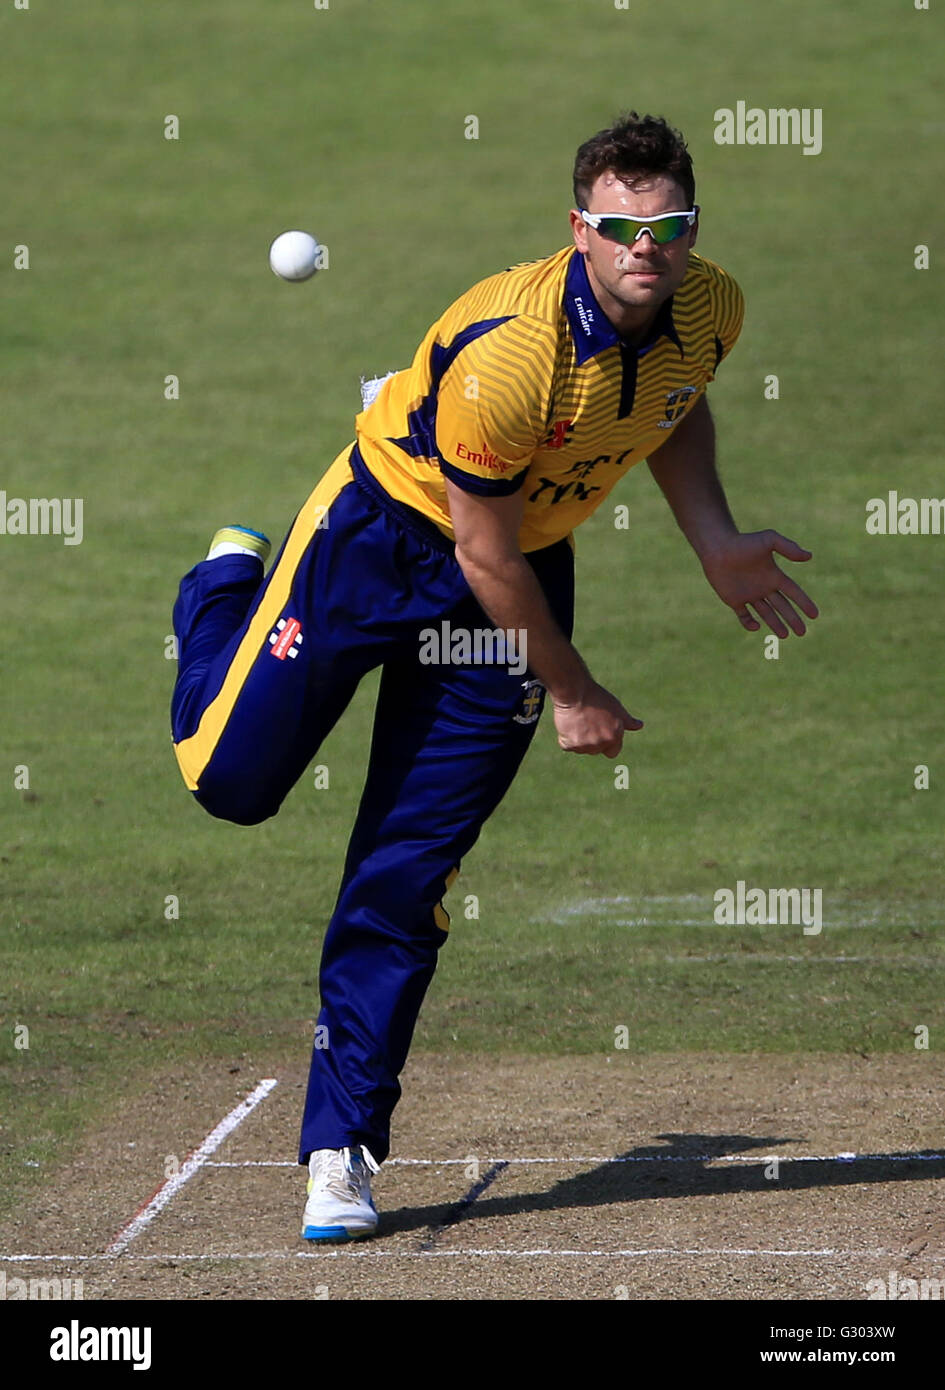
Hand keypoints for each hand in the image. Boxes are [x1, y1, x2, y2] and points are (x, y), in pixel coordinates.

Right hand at [552, 681, 642, 756]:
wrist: (574, 691)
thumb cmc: (597, 697)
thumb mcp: (616, 708)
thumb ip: (628, 721)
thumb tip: (639, 725)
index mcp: (614, 737)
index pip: (613, 752)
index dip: (607, 742)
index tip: (600, 730)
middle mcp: (601, 743)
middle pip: (596, 751)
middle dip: (592, 741)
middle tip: (588, 722)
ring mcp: (585, 745)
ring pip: (581, 749)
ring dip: (579, 739)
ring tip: (578, 721)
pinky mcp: (569, 744)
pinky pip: (566, 745)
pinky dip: (566, 737)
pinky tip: (569, 723)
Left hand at [701, 530, 817, 636]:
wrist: (718, 548)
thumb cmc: (743, 542)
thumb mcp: (769, 540)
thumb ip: (788, 547)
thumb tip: (809, 556)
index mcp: (774, 575)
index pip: (793, 592)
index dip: (804, 603)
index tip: (814, 615)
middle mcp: (763, 587)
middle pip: (782, 606)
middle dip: (793, 619)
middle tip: (802, 632)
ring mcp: (749, 595)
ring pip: (766, 614)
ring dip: (776, 625)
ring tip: (785, 635)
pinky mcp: (734, 600)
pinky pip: (744, 616)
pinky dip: (749, 623)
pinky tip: (756, 626)